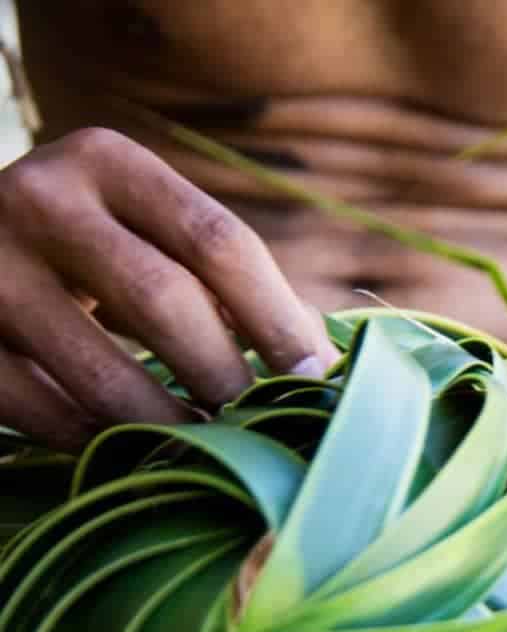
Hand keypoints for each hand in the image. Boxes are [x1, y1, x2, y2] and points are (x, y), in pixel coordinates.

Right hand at [0, 127, 334, 451]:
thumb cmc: (95, 248)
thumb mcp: (152, 234)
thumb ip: (231, 281)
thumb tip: (320, 365)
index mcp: (108, 162)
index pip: (218, 241)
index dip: (276, 318)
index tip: (314, 377)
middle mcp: (39, 199)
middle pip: (162, 301)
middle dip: (224, 375)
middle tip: (259, 422)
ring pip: (101, 374)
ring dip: (169, 426)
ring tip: (209, 449)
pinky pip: (44, 413)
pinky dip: (98, 442)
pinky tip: (129, 449)